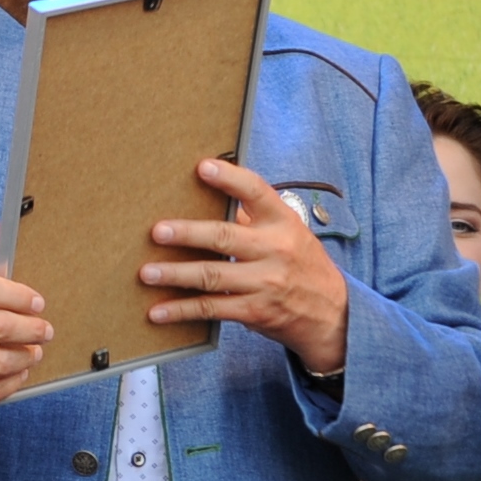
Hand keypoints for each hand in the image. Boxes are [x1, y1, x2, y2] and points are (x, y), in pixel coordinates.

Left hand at [145, 158, 349, 374]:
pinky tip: (158, 311)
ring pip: (212, 275)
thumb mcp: (289, 233)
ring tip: (147, 272)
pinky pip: (212, 309)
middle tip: (157, 231)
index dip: (229, 178)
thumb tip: (211, 194)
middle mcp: (275, 250)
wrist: (333, 314)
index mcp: (283, 222)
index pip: (257, 191)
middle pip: (225, 237)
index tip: (202, 167)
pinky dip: (182, 310)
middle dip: (187, 233)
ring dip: (175, 274)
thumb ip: (253, 218)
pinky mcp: (255, 311)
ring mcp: (265, 282)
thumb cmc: (301, 265)